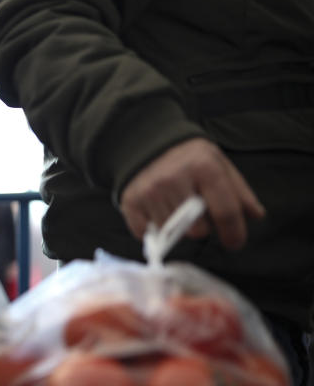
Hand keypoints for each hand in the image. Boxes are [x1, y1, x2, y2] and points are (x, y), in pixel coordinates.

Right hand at [119, 138, 264, 249]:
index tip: (235, 243)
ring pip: (172, 233)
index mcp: (203, 167)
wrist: (146, 142)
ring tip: (175, 208)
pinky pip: (146, 233)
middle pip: (198, 230)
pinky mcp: (130, 202)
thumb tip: (256, 216)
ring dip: (176, 227)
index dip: (234, 233)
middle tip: (196, 213)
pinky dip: (153, 229)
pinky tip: (156, 211)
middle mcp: (175, 179)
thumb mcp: (219, 165)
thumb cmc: (189, 158)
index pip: (226, 212)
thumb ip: (239, 191)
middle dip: (201, 227)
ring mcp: (150, 191)